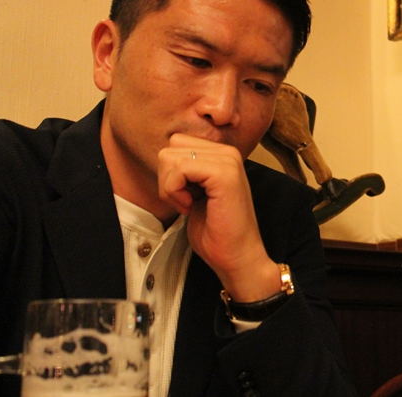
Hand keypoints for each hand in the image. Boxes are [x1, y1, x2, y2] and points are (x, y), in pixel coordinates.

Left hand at [157, 134, 279, 301]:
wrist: (237, 256)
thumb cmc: (216, 232)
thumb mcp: (195, 192)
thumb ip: (185, 170)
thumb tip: (164, 158)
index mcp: (222, 154)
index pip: (177, 144)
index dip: (171, 173)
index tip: (186, 196)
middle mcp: (228, 152)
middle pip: (171, 148)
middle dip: (167, 178)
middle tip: (185, 202)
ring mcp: (228, 161)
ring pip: (170, 157)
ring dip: (170, 187)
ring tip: (189, 205)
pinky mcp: (224, 174)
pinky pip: (179, 169)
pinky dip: (175, 192)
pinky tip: (190, 207)